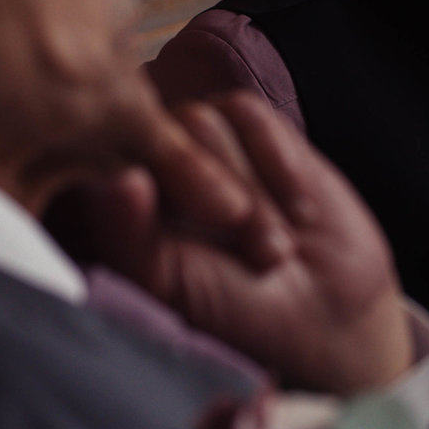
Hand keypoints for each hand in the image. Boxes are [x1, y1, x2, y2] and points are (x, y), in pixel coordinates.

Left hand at [69, 91, 411, 396]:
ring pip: (201, 123)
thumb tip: (116, 175)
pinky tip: (298, 210)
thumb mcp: (170, 285)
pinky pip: (247, 114)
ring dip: (249, 193)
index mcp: (116, 206)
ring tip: (274, 248)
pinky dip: (276, 165)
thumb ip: (129, 232)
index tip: (192, 257)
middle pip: (156, 139)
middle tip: (257, 261)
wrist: (327, 315)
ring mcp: (202, 142)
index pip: (101, 162)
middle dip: (212, 204)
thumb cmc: (235, 311)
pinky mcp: (253, 127)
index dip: (148, 201)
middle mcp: (153, 165)